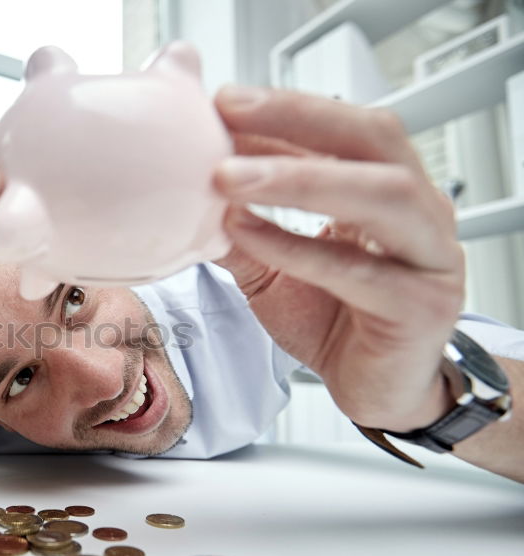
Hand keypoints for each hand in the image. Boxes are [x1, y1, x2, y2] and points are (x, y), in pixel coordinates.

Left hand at [211, 86, 464, 431]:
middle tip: (230, 112)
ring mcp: (429, 257)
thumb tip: (187, 191)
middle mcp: (420, 213)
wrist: (376, 392)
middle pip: (372, 139)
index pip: (344, 130)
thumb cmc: (335, 322)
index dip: (286, 112)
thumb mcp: (273, 268)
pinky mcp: (420, 306)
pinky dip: (296, 246)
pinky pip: (357, 269)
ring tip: (228, 177)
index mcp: (388, 191)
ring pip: (379, 195)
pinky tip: (247, 233)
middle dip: (298, 118)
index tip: (223, 103)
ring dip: (298, 178)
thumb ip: (241, 228)